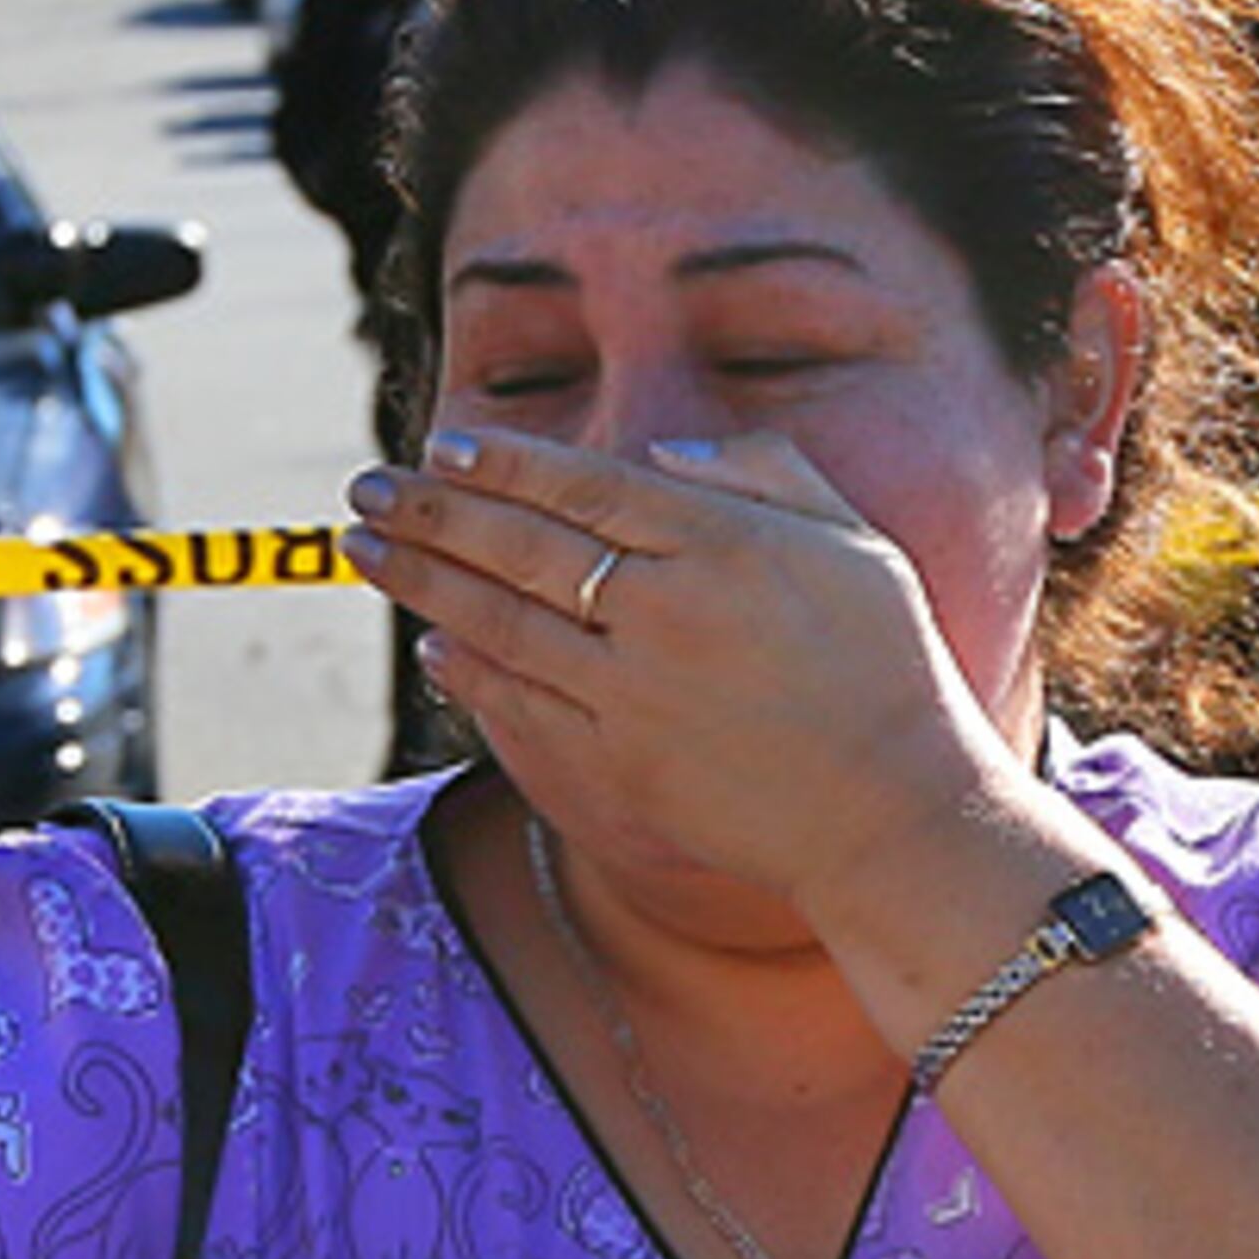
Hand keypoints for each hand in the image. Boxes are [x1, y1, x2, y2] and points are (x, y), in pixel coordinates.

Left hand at [340, 425, 1017, 908]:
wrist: (894, 814)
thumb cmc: (889, 668)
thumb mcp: (855, 544)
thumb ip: (767, 476)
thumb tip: (658, 456)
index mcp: (725, 545)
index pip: (584, 487)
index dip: (503, 464)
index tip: (441, 444)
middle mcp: (667, 612)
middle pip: (521, 548)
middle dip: (431, 512)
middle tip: (366, 488)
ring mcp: (637, 695)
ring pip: (504, 624)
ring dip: (423, 583)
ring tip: (364, 550)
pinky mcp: (623, 766)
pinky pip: (523, 708)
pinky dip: (471, 672)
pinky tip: (431, 643)